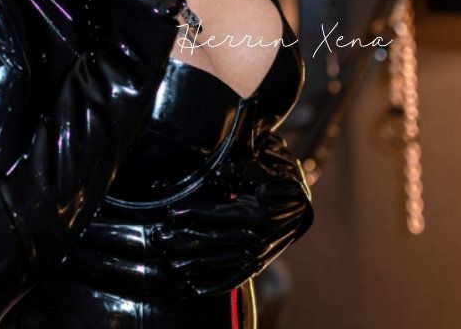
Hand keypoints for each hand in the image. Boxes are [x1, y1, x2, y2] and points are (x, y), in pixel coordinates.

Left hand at [152, 181, 312, 294]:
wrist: (300, 206)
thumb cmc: (273, 184)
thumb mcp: (256, 172)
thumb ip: (233, 172)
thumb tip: (211, 172)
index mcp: (254, 213)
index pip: (215, 215)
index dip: (191, 213)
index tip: (170, 213)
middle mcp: (254, 238)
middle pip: (212, 240)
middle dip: (183, 240)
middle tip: (160, 238)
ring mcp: (256, 254)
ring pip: (218, 261)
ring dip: (192, 264)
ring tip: (170, 264)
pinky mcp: (257, 264)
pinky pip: (233, 278)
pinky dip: (213, 285)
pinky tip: (194, 288)